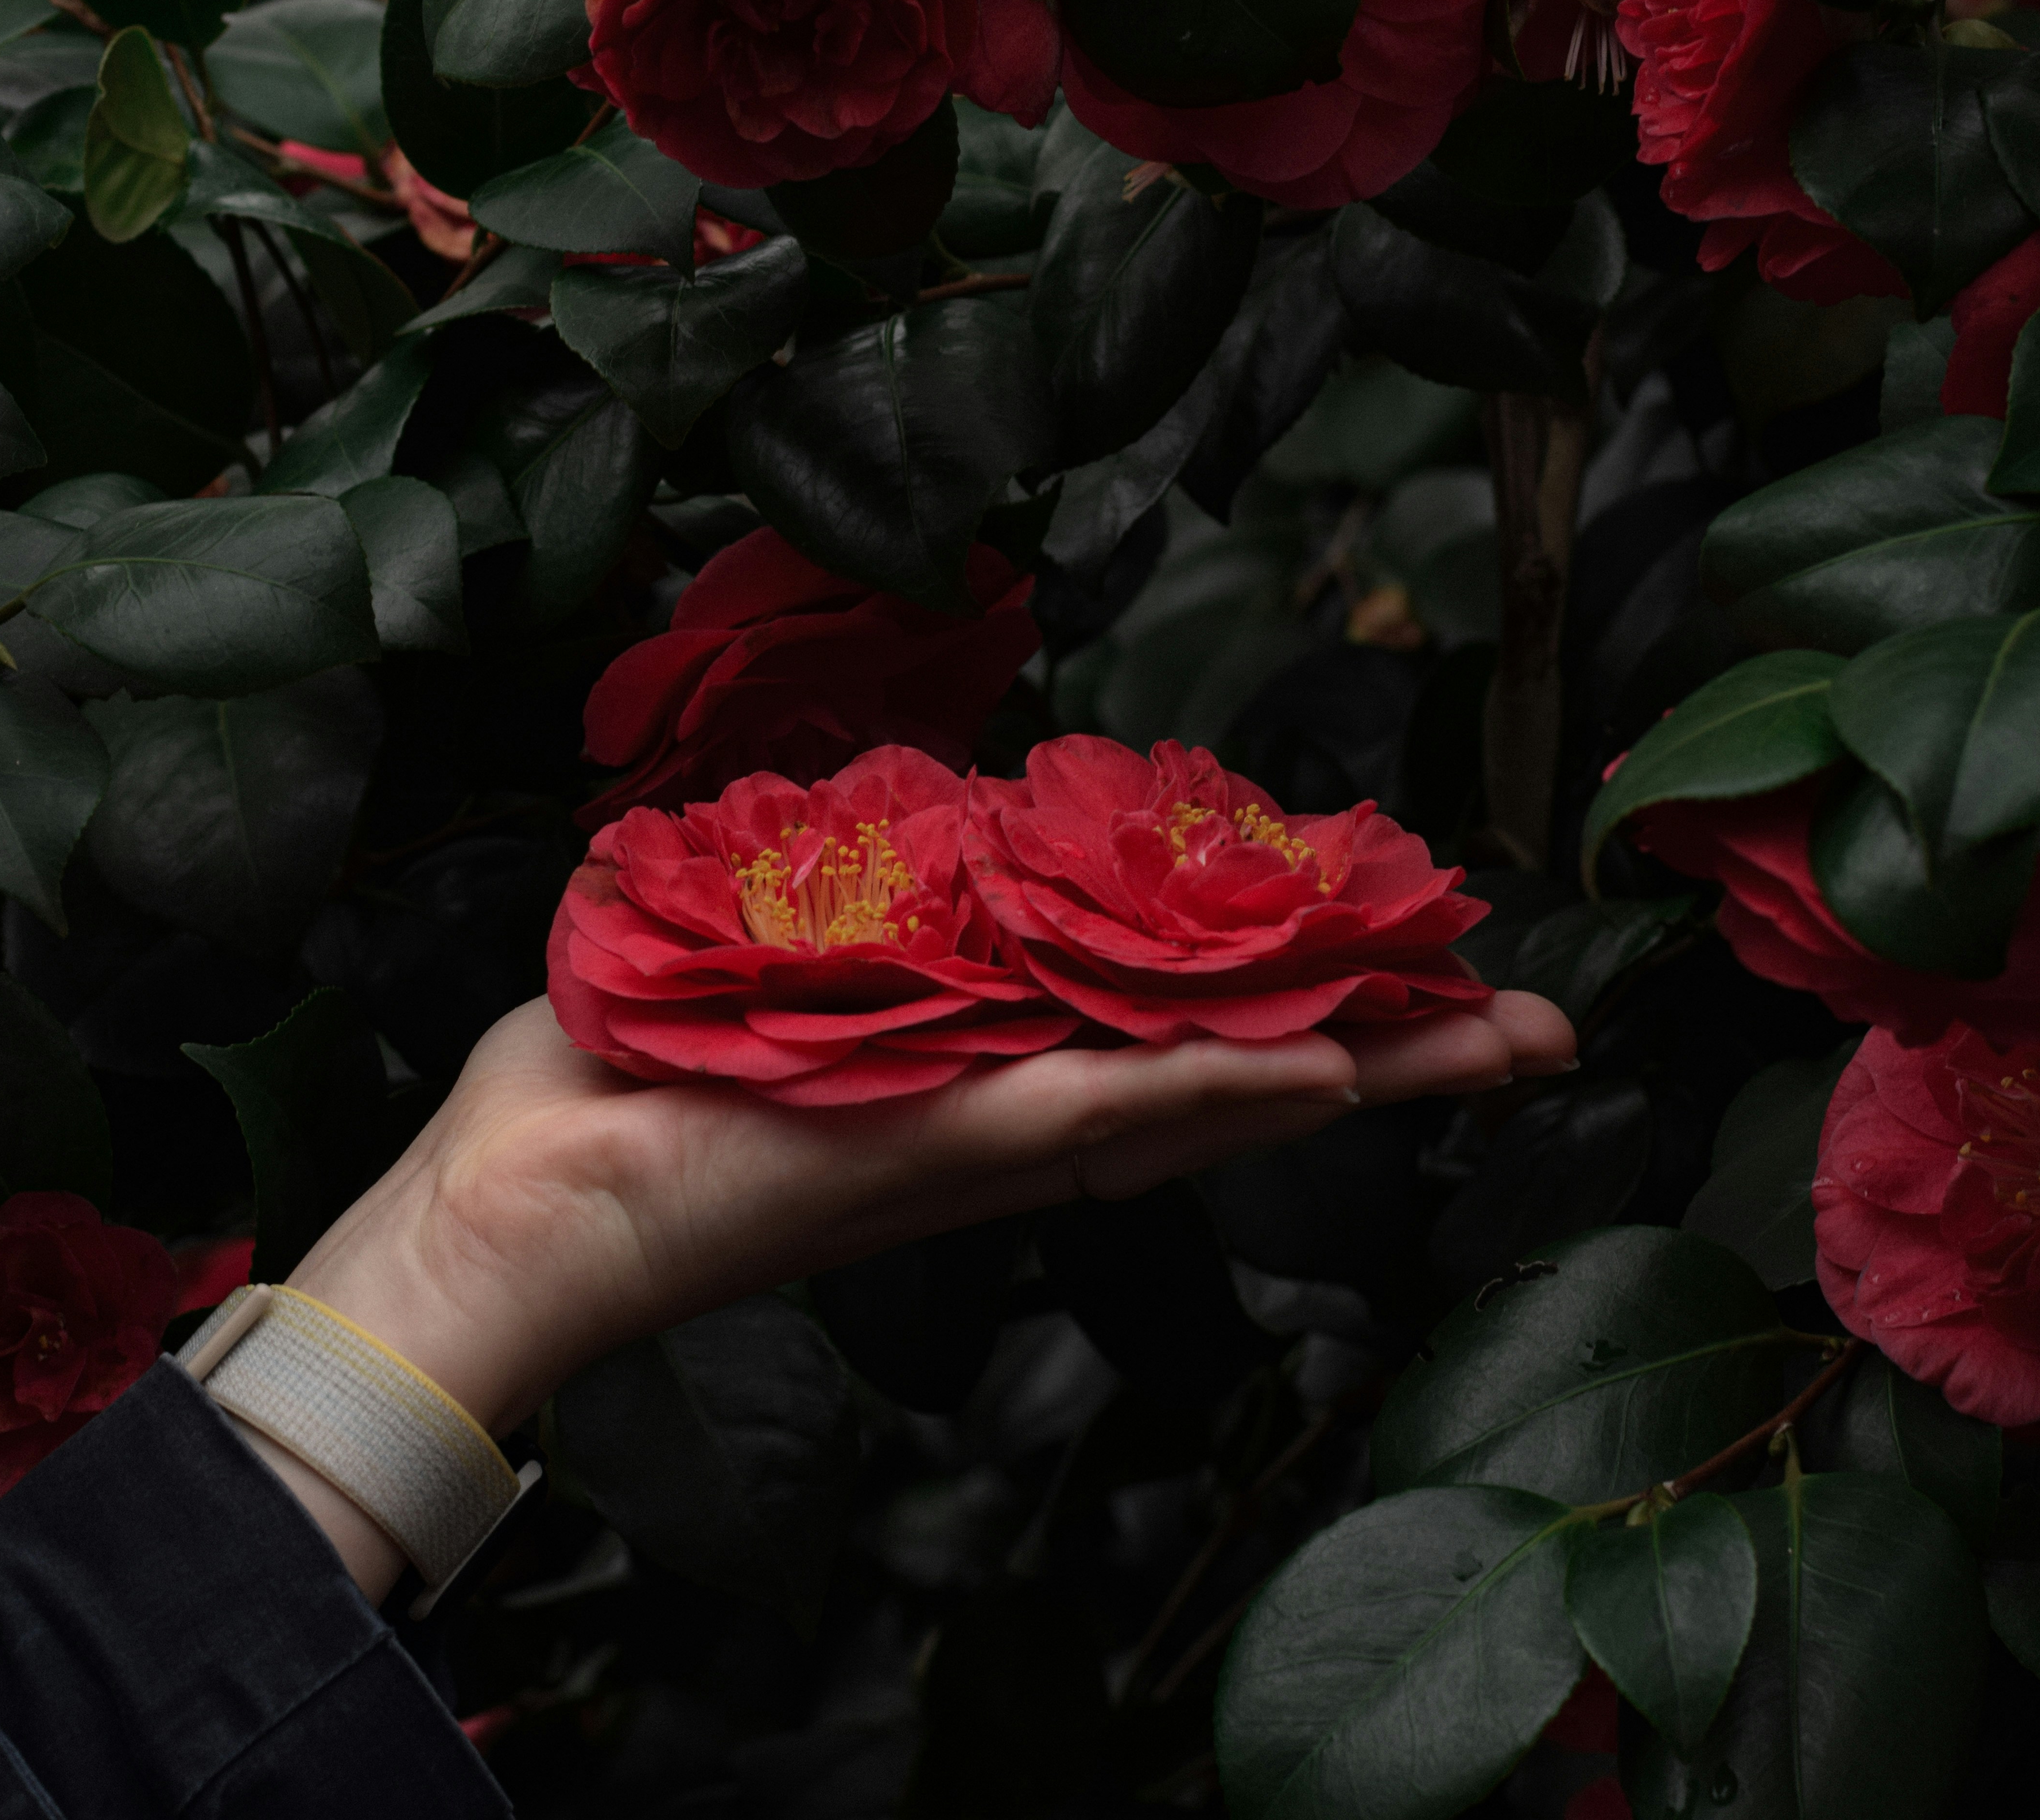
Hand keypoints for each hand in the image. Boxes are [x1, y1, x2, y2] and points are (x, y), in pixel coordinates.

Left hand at [266, 994, 1573, 1594]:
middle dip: (1385, 1049)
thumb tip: (907, 835)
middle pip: (1229, 1074)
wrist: (507, 1204)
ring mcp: (973, 1140)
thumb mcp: (762, 960)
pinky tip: (1316, 1073)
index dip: (1301, 1000)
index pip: (1171, 1034)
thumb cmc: (611, 1079)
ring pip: (1198, 1097)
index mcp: (973, 1076)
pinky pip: (1086, 1114)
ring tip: (1488, 1041)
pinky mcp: (917, 1148)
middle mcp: (1003, 1120)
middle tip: (1532, 1026)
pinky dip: (1203, 1093)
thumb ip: (852, 912)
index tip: (1409, 965)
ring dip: (1350, 1067)